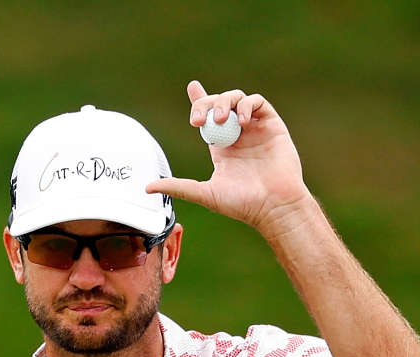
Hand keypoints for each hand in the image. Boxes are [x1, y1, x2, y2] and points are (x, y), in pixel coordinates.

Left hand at [146, 81, 313, 237]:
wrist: (273, 205)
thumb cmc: (242, 204)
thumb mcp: (204, 193)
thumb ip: (178, 186)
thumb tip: (147, 187)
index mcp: (221, 147)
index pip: (207, 117)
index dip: (200, 100)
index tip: (192, 88)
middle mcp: (237, 134)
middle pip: (218, 104)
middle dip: (206, 104)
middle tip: (198, 120)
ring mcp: (255, 128)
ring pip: (236, 99)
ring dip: (224, 103)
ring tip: (220, 120)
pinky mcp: (272, 125)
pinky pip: (257, 102)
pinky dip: (247, 105)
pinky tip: (242, 121)